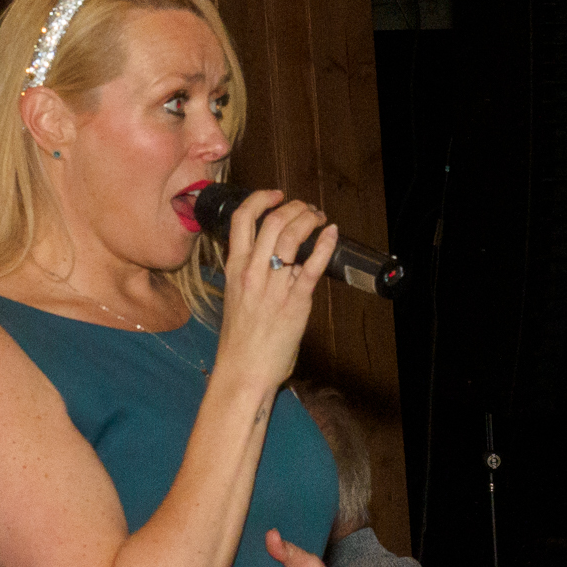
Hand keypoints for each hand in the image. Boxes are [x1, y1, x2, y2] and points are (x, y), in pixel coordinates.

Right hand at [215, 191, 337, 390]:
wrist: (243, 371)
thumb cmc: (239, 342)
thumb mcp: (235, 298)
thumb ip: (249, 276)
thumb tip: (270, 261)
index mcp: (234, 269)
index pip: (242, 220)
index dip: (261, 199)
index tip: (275, 195)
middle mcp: (252, 272)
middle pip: (273, 221)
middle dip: (294, 207)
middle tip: (306, 209)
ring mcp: (274, 285)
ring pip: (293, 236)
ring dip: (310, 220)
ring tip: (319, 219)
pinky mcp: (296, 301)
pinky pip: (313, 265)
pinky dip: (326, 244)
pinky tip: (332, 233)